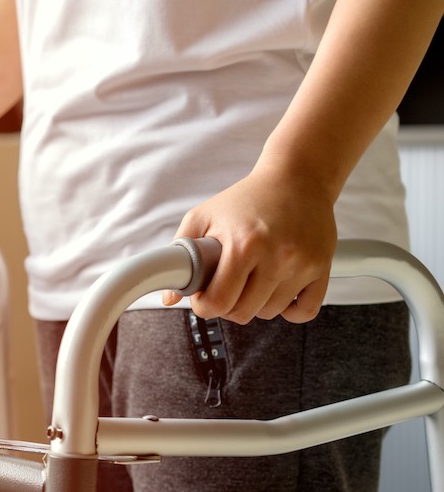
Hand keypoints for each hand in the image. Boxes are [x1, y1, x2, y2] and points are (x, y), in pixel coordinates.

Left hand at [163, 167, 337, 323]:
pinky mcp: (322, 268)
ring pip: (270, 313)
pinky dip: (289, 310)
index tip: (204, 295)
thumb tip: (169, 296)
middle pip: (243, 313)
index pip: (218, 302)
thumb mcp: (203, 216)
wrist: (296, 178)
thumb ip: (181, 253)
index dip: (204, 304)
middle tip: (226, 286)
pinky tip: (277, 291)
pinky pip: (304, 312)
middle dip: (228, 305)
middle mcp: (275, 256)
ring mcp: (302, 264)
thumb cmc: (245, 198)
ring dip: (256, 303)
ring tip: (252, 278)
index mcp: (242, 245)